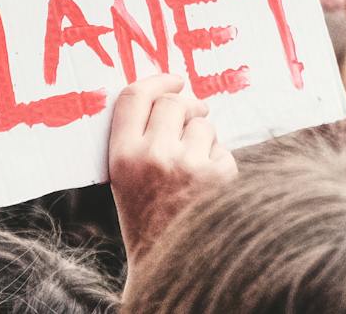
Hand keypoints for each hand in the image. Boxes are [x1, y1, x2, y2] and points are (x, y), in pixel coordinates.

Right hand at [107, 74, 235, 270]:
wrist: (170, 266)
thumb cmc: (148, 220)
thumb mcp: (126, 179)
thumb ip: (139, 138)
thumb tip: (175, 94)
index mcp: (122, 156)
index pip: (134, 96)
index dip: (156, 80)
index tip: (173, 79)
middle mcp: (153, 156)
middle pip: (173, 103)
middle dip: (187, 107)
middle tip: (194, 115)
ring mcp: (188, 165)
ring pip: (203, 125)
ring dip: (204, 138)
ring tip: (195, 169)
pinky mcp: (218, 175)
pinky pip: (223, 150)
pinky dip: (220, 164)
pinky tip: (209, 188)